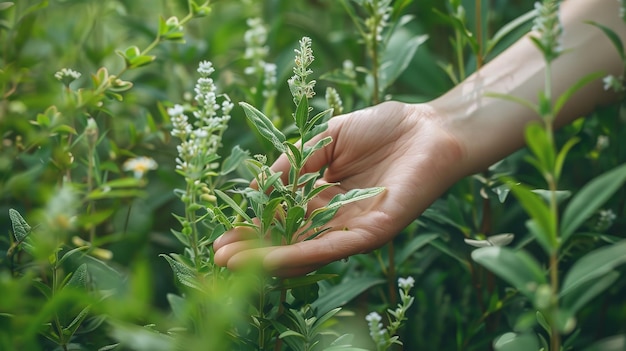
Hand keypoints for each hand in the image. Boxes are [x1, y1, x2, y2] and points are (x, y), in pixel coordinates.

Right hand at [213, 101, 465, 275]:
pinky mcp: (371, 233)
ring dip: (268, 259)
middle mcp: (335, 218)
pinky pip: (331, 247)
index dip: (253, 226)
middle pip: (288, 238)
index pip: (281, 216)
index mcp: (323, 195)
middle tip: (218, 257)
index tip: (223, 235)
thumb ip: (294, 162)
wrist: (429, 127)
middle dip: (253, 249)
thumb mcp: (326, 139)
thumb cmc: (382, 128)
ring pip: (304, 249)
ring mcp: (352, 228)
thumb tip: (257, 187)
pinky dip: (300, 254)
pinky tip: (271, 259)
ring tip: (231, 263)